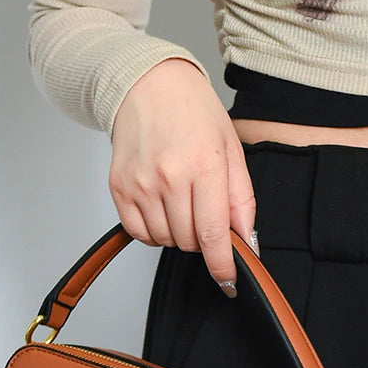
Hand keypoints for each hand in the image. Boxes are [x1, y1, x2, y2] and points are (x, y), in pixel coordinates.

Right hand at [109, 58, 257, 296]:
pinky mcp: (120, 189)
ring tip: (181, 202)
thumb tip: (248, 243)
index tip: (228, 281)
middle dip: (203, 239)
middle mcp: (169, 177)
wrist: (147, 86)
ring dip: (179, 234)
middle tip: (204, 212)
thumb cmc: (194, 114)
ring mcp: (140, 184)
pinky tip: (161, 208)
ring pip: (166, 241)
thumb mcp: (231, 150)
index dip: (221, 265)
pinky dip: (155, 231)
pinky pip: (141, 234)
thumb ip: (241, 201)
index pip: (213, 234)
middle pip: (190, 242)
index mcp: (204, 165)